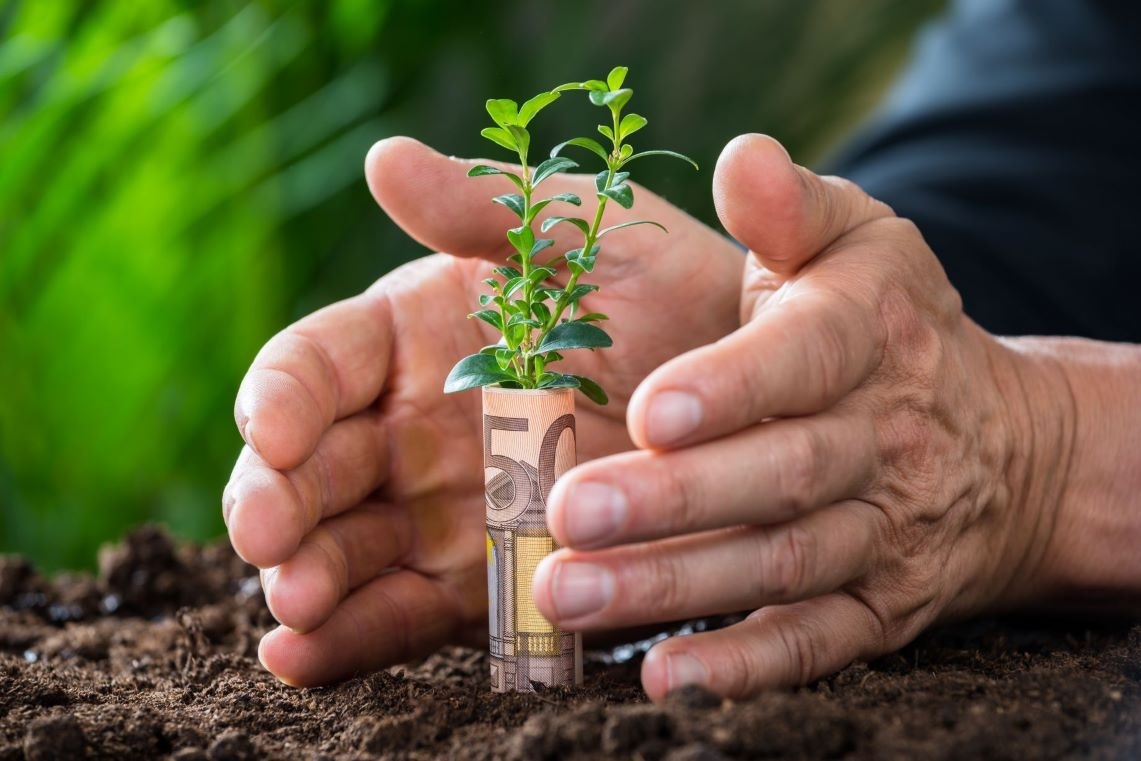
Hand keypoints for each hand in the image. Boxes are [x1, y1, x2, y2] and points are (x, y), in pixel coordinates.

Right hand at [222, 137, 743, 684]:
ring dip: (310, 580)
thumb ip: (485, 205)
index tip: (274, 429)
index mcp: (411, 333)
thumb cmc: (659, 282)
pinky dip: (357, 637)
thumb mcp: (580, 232)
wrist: (741, 381)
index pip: (317, 363)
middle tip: (271, 541)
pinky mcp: (482, 575)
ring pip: (348, 547)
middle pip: (313, 466)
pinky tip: (309, 658)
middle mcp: (410, 423)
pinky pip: (410, 611)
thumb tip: (383, 157)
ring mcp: (442, 505)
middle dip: (279, 500)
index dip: (283, 395)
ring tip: (294, 608)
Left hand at [533, 134, 1070, 699]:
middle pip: (777, 475)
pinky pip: (816, 641)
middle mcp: (879, 438)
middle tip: (568, 514)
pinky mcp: (880, 606)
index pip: (803, 358)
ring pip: (781, 563)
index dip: (732, 385)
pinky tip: (663, 676)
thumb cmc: (892, 325)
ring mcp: (882, 531)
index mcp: (865, 336)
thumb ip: (791, 207)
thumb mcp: (859, 242)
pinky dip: (745, 666)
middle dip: (674, 500)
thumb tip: (742, 158)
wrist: (1006, 443)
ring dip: (676, 585)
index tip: (649, 409)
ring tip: (569, 593)